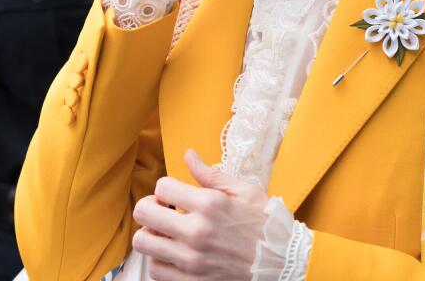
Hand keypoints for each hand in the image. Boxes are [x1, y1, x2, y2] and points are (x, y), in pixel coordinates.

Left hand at [132, 149, 270, 279]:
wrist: (281, 262)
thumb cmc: (265, 225)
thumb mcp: (244, 192)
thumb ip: (210, 175)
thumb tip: (188, 155)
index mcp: (210, 204)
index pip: (162, 187)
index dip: (166, 188)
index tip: (175, 195)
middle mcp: (197, 231)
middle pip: (143, 213)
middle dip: (150, 207)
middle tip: (163, 211)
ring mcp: (192, 260)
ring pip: (143, 243)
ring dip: (152, 235)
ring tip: (167, 234)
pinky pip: (155, 270)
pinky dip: (159, 260)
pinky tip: (174, 254)